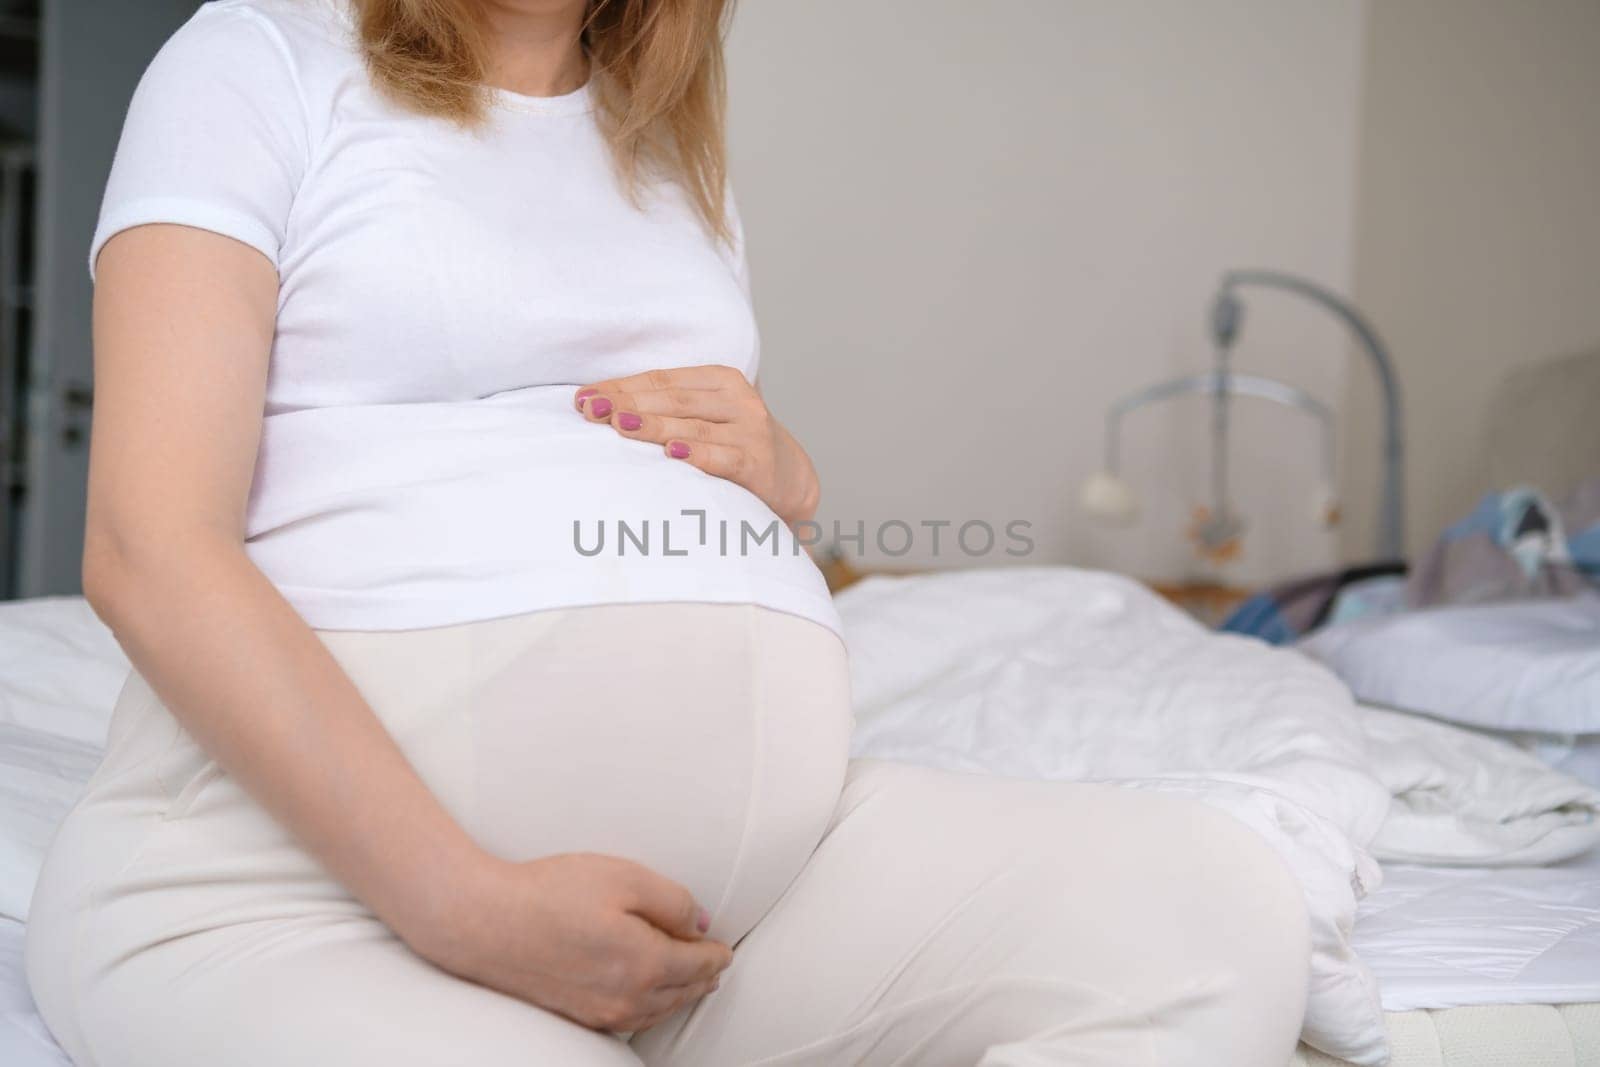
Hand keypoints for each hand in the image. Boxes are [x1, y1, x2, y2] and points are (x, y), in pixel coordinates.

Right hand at [405, 851, 732, 1032]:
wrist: (483, 923)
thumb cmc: (550, 893)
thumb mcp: (624, 877)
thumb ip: (673, 901)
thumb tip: (701, 923)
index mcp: (646, 963)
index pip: (701, 965)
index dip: (717, 954)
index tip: (726, 948)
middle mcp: (628, 998)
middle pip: (684, 992)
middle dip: (704, 977)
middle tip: (716, 964)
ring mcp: (601, 1012)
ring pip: (659, 1010)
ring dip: (680, 995)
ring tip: (692, 981)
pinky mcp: (578, 1015)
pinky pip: (631, 1018)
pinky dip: (651, 1007)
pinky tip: (649, 994)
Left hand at [575, 366, 820, 525]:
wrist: (788, 479)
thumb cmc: (732, 444)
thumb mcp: (706, 415)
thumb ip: (665, 407)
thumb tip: (598, 405)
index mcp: (720, 379)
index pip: (661, 380)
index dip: (621, 387)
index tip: (584, 397)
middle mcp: (739, 399)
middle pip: (673, 400)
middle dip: (627, 404)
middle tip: (591, 411)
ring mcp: (750, 430)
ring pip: (692, 426)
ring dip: (652, 426)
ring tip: (619, 424)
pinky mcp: (758, 462)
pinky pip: (722, 456)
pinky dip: (696, 454)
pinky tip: (671, 453)